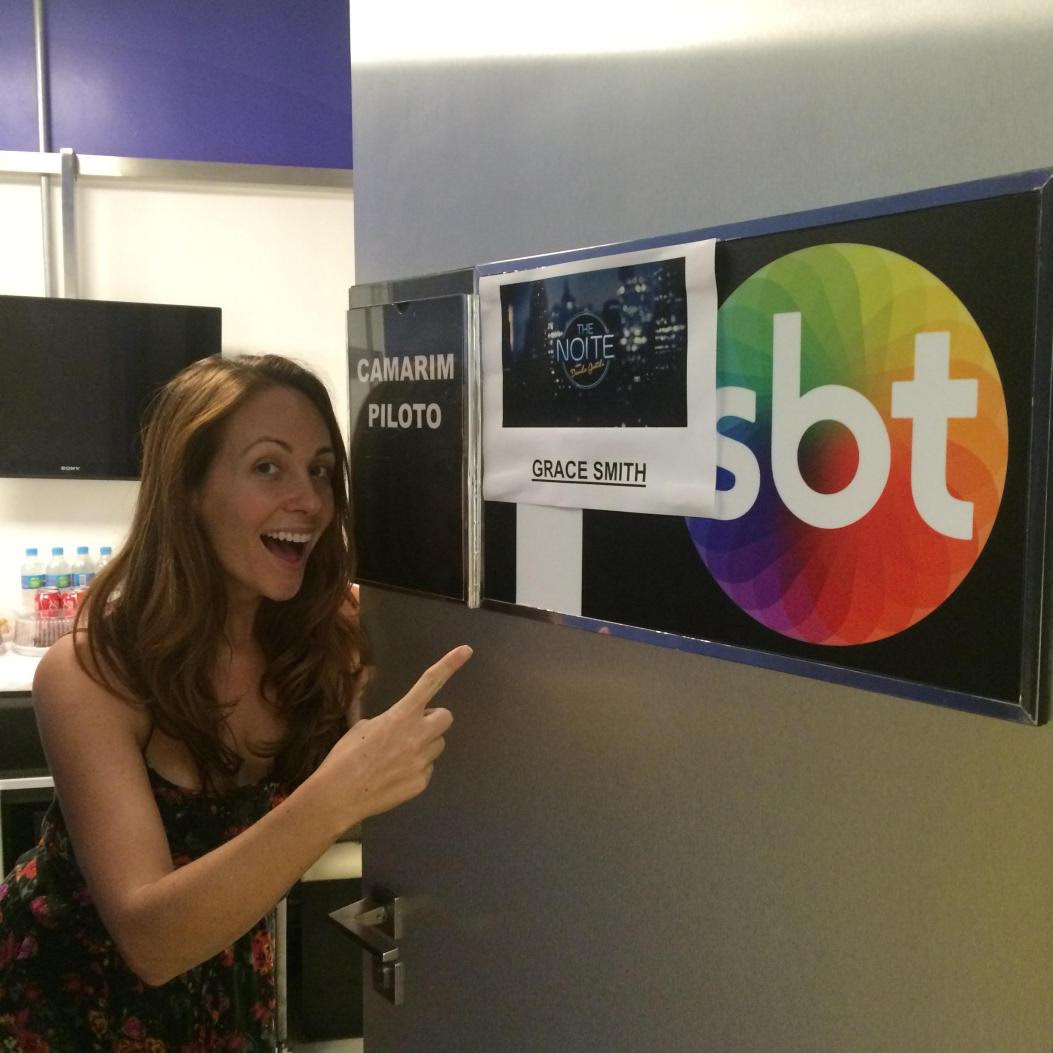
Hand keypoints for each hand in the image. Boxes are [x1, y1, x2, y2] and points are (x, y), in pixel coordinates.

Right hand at [316, 645, 470, 827]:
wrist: (339, 796)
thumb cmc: (344, 757)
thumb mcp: (356, 725)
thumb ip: (365, 701)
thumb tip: (363, 674)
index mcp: (401, 715)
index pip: (430, 682)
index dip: (450, 664)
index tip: (467, 650)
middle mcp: (417, 735)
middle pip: (445, 717)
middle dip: (432, 720)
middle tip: (413, 728)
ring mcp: (422, 760)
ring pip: (437, 745)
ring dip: (424, 745)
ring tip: (397, 755)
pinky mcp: (422, 782)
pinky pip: (427, 768)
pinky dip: (415, 769)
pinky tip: (395, 774)